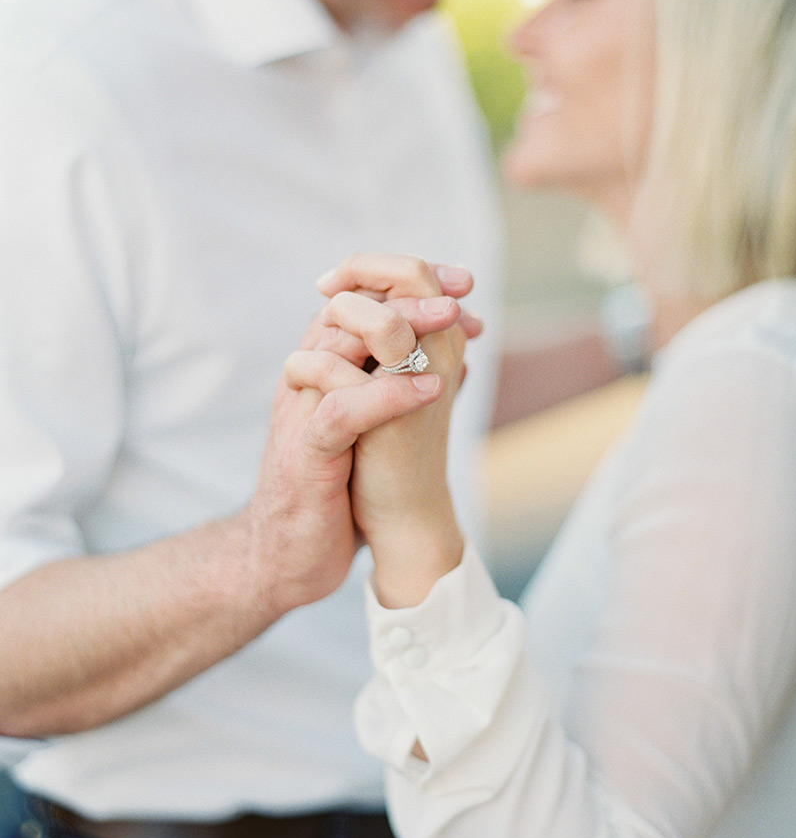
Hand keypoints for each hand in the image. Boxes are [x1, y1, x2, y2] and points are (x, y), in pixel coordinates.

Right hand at [287, 254, 478, 604]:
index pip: (355, 304)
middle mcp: (303, 382)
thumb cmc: (335, 492)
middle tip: (460, 288)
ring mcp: (300, 415)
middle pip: (345, 312)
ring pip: (337, 348)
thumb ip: (397, 389)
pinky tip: (433, 389)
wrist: (291, 556)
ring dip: (400, 328)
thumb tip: (458, 361)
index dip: (408, 285)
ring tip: (451, 318)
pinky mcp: (305, 455)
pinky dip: (387, 395)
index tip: (462, 282)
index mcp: (319, 372)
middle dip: (406, 293)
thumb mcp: (368, 429)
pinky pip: (342, 412)